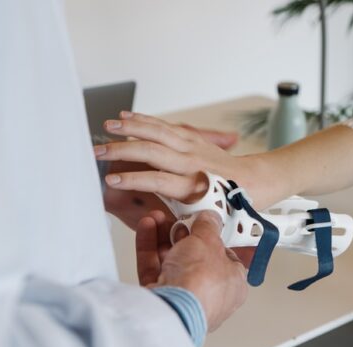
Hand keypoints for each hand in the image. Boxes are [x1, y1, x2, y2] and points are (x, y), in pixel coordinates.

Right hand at [102, 115, 240, 229]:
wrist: (254, 181)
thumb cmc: (229, 204)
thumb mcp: (205, 219)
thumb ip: (177, 220)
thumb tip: (155, 223)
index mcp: (194, 187)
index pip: (157, 180)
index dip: (133, 180)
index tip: (111, 181)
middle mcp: (192, 164)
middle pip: (152, 152)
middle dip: (122, 150)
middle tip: (98, 152)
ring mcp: (193, 147)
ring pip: (158, 132)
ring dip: (131, 127)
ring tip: (108, 126)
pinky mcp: (194, 138)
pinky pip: (165, 126)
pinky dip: (145, 120)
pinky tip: (127, 117)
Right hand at [137, 210, 247, 331]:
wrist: (171, 309)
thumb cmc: (201, 283)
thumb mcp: (209, 241)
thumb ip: (208, 226)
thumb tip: (209, 218)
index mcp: (233, 285)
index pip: (227, 257)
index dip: (214, 238)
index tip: (203, 222)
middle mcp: (210, 295)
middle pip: (196, 258)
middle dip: (183, 235)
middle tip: (177, 219)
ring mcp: (184, 299)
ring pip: (173, 263)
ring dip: (163, 238)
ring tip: (156, 218)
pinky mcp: (161, 301)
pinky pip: (155, 270)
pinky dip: (149, 248)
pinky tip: (147, 227)